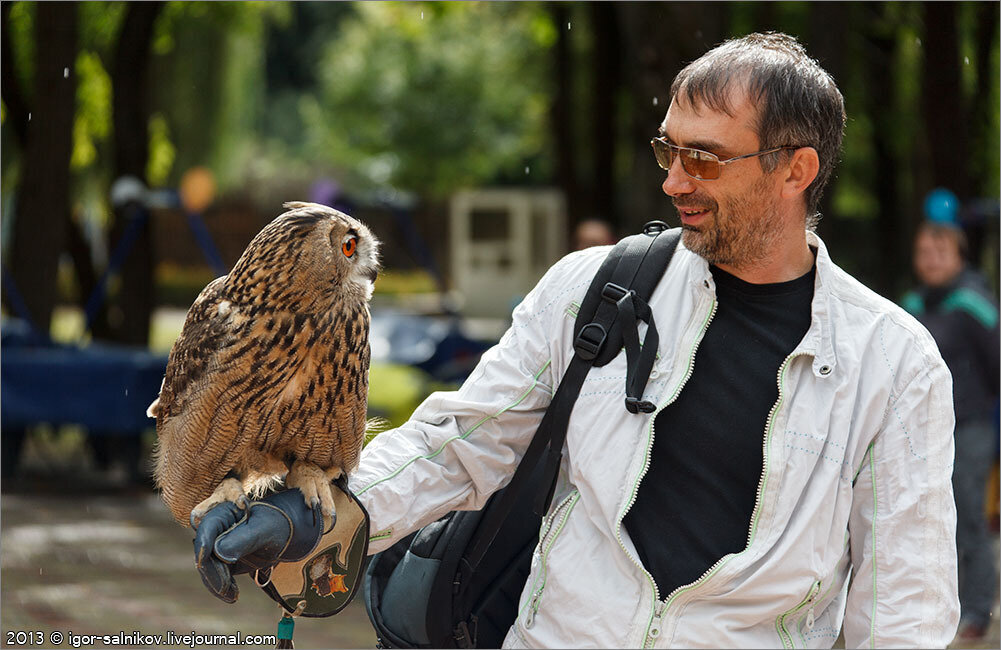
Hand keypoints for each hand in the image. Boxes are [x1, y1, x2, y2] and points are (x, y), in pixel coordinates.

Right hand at [192, 488, 325, 602]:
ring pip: (207, 567)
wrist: (283, 533)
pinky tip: (232, 595)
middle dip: (213, 572)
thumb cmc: (275, 525)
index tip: (203, 561)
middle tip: (226, 588)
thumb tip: (218, 552)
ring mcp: (215, 545)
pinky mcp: (220, 559)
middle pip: (204, 552)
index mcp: (223, 512)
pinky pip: (214, 576)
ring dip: (216, 583)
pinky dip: (221, 587)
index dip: (203, 545)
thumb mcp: (263, 530)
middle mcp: (214, 528)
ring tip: (233, 595)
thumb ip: (242, 539)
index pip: (207, 528)